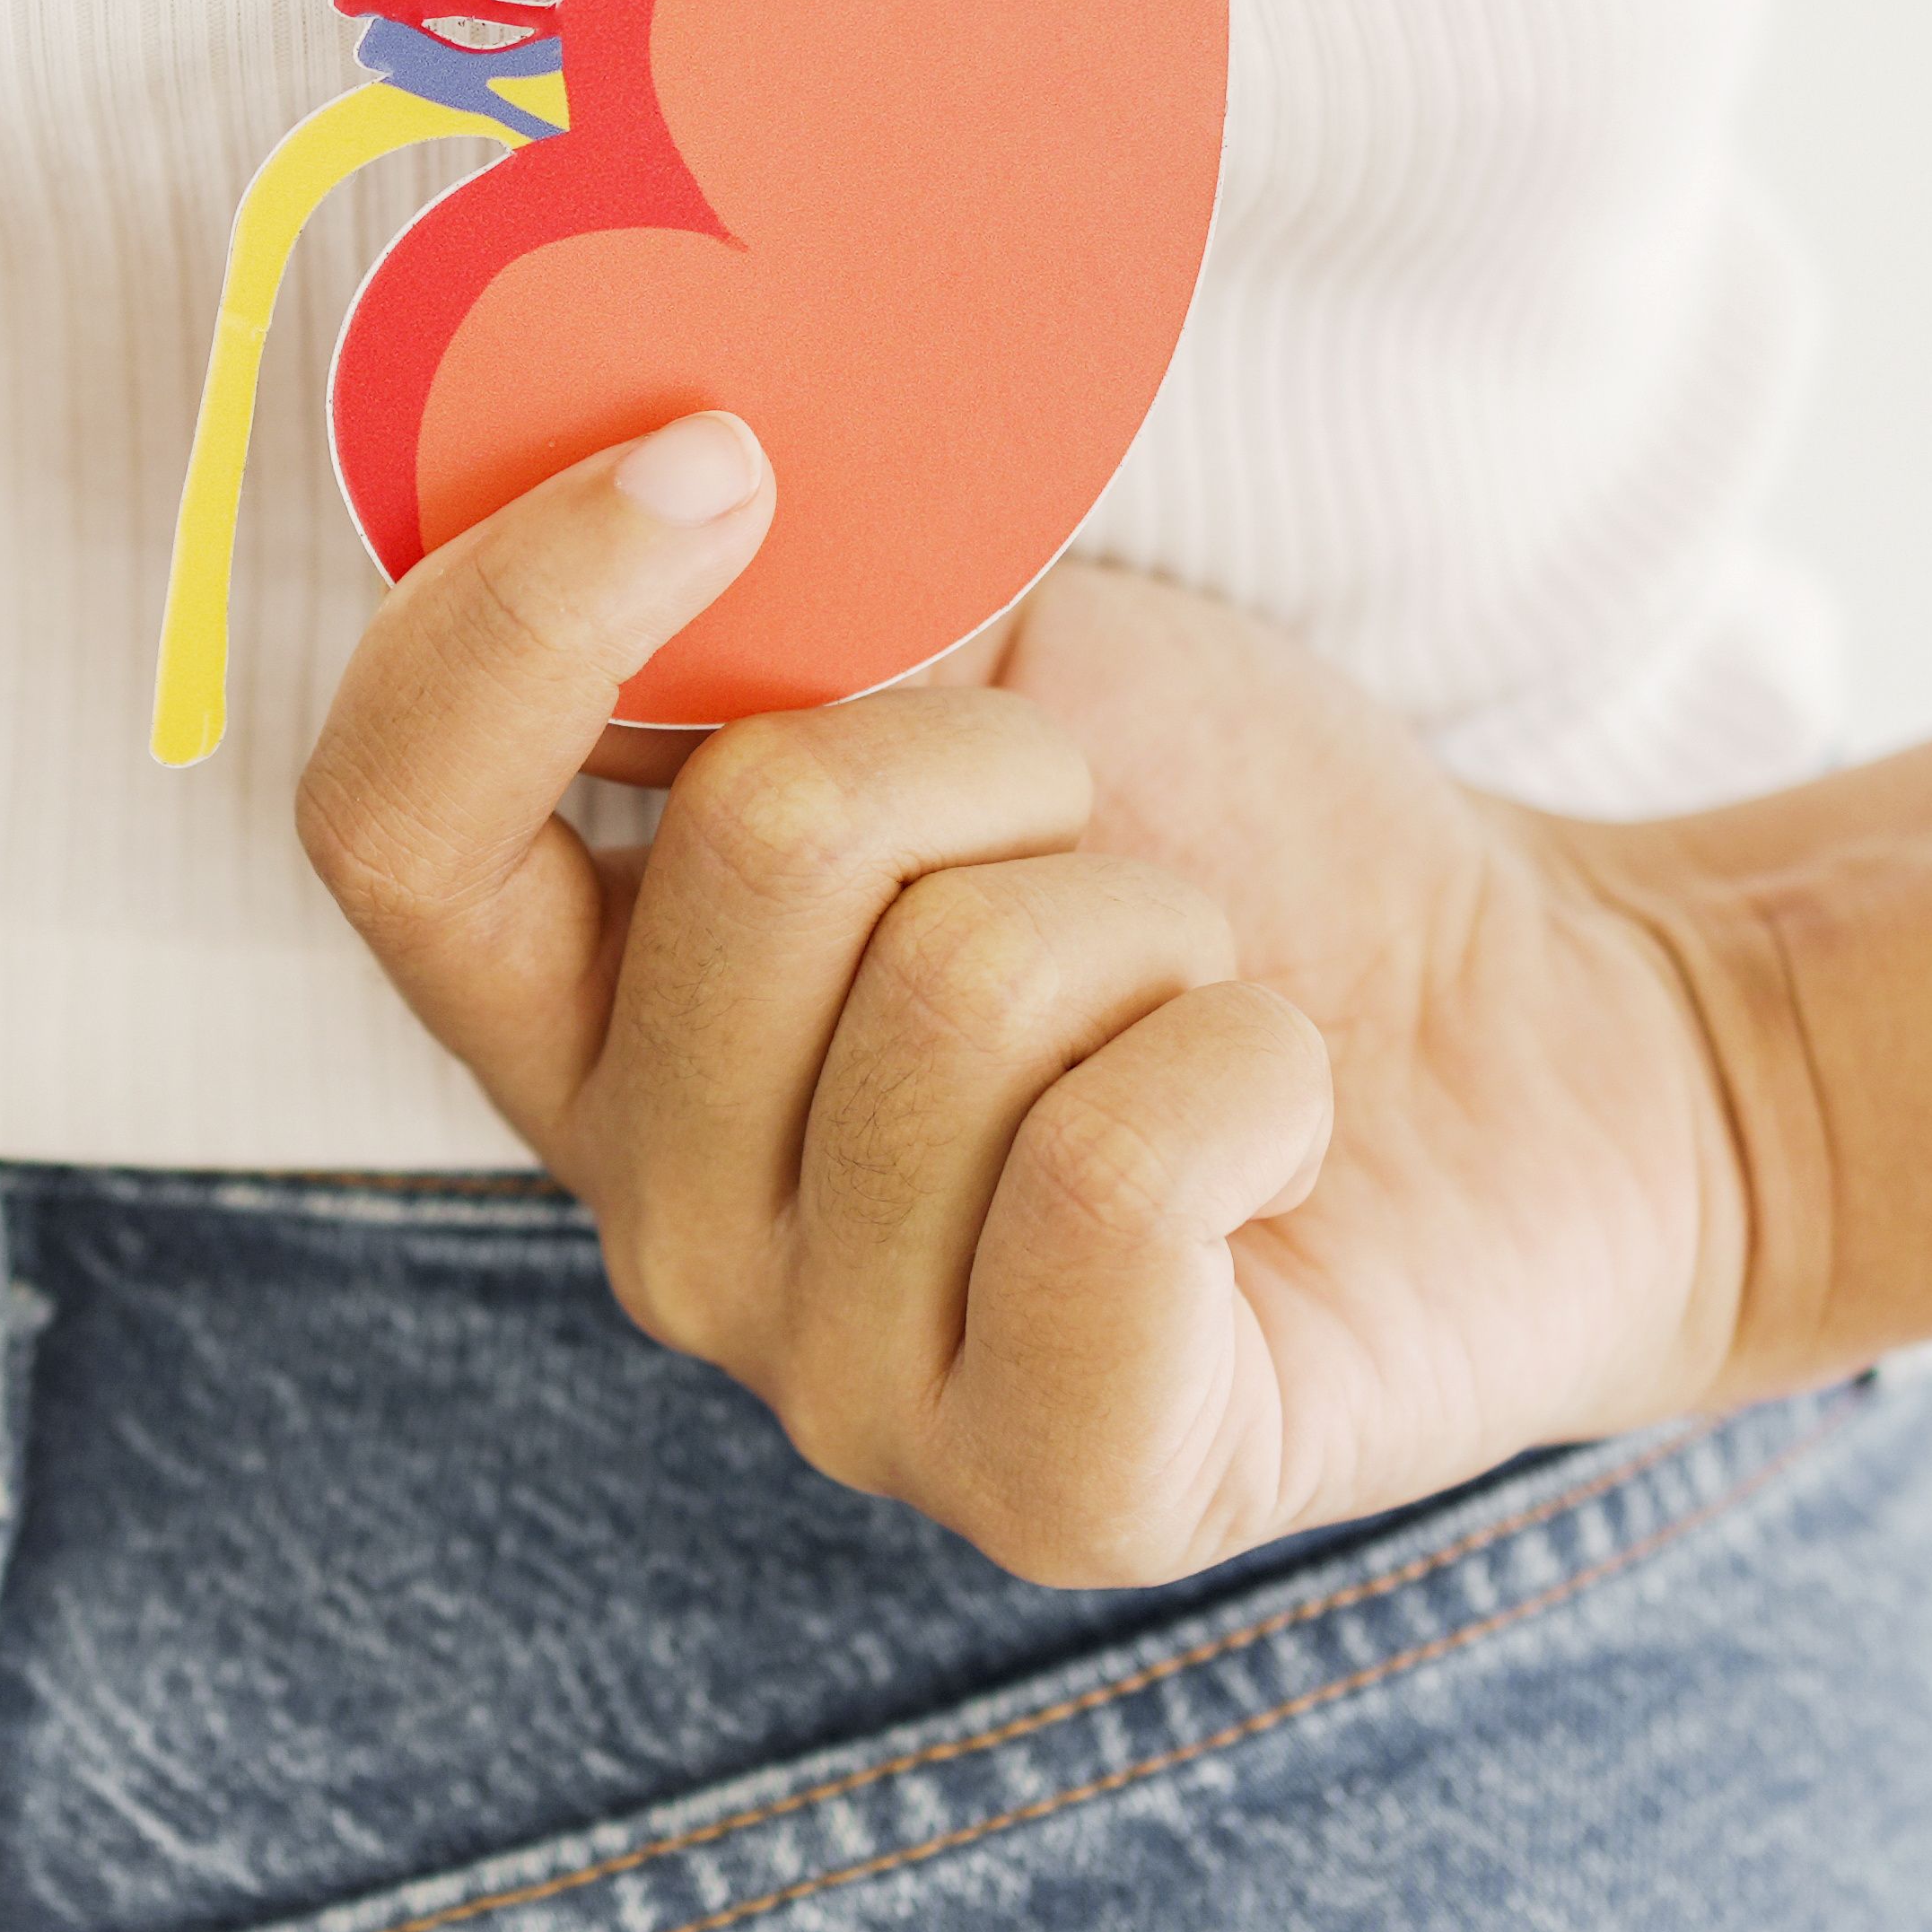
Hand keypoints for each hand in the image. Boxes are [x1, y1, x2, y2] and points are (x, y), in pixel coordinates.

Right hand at [293, 417, 1808, 1586]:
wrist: (1544, 1039)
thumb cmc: (1233, 840)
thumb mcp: (986, 653)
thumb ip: (789, 588)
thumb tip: (678, 443)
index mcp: (596, 1020)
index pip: (387, 829)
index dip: (513, 618)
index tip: (722, 460)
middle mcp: (667, 1227)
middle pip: (746, 859)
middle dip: (993, 755)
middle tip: (1101, 829)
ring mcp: (845, 1386)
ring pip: (955, 1002)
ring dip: (1154, 921)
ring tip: (1197, 989)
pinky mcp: (1061, 1488)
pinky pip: (1110, 1178)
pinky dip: (1252, 1067)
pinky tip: (1273, 1117)